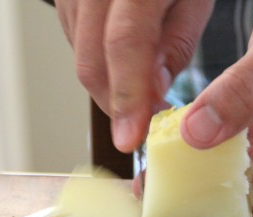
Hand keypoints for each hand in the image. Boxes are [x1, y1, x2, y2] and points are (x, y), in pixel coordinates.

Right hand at [54, 0, 214, 151]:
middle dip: (115, 104)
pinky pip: (76, 44)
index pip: (124, 43)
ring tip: (138, 92)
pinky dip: (99, 66)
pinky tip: (121, 67)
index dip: (128, 96)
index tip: (131, 138)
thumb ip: (176, 43)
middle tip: (139, 127)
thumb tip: (152, 92)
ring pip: (81, 57)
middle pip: (91, 60)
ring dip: (108, 87)